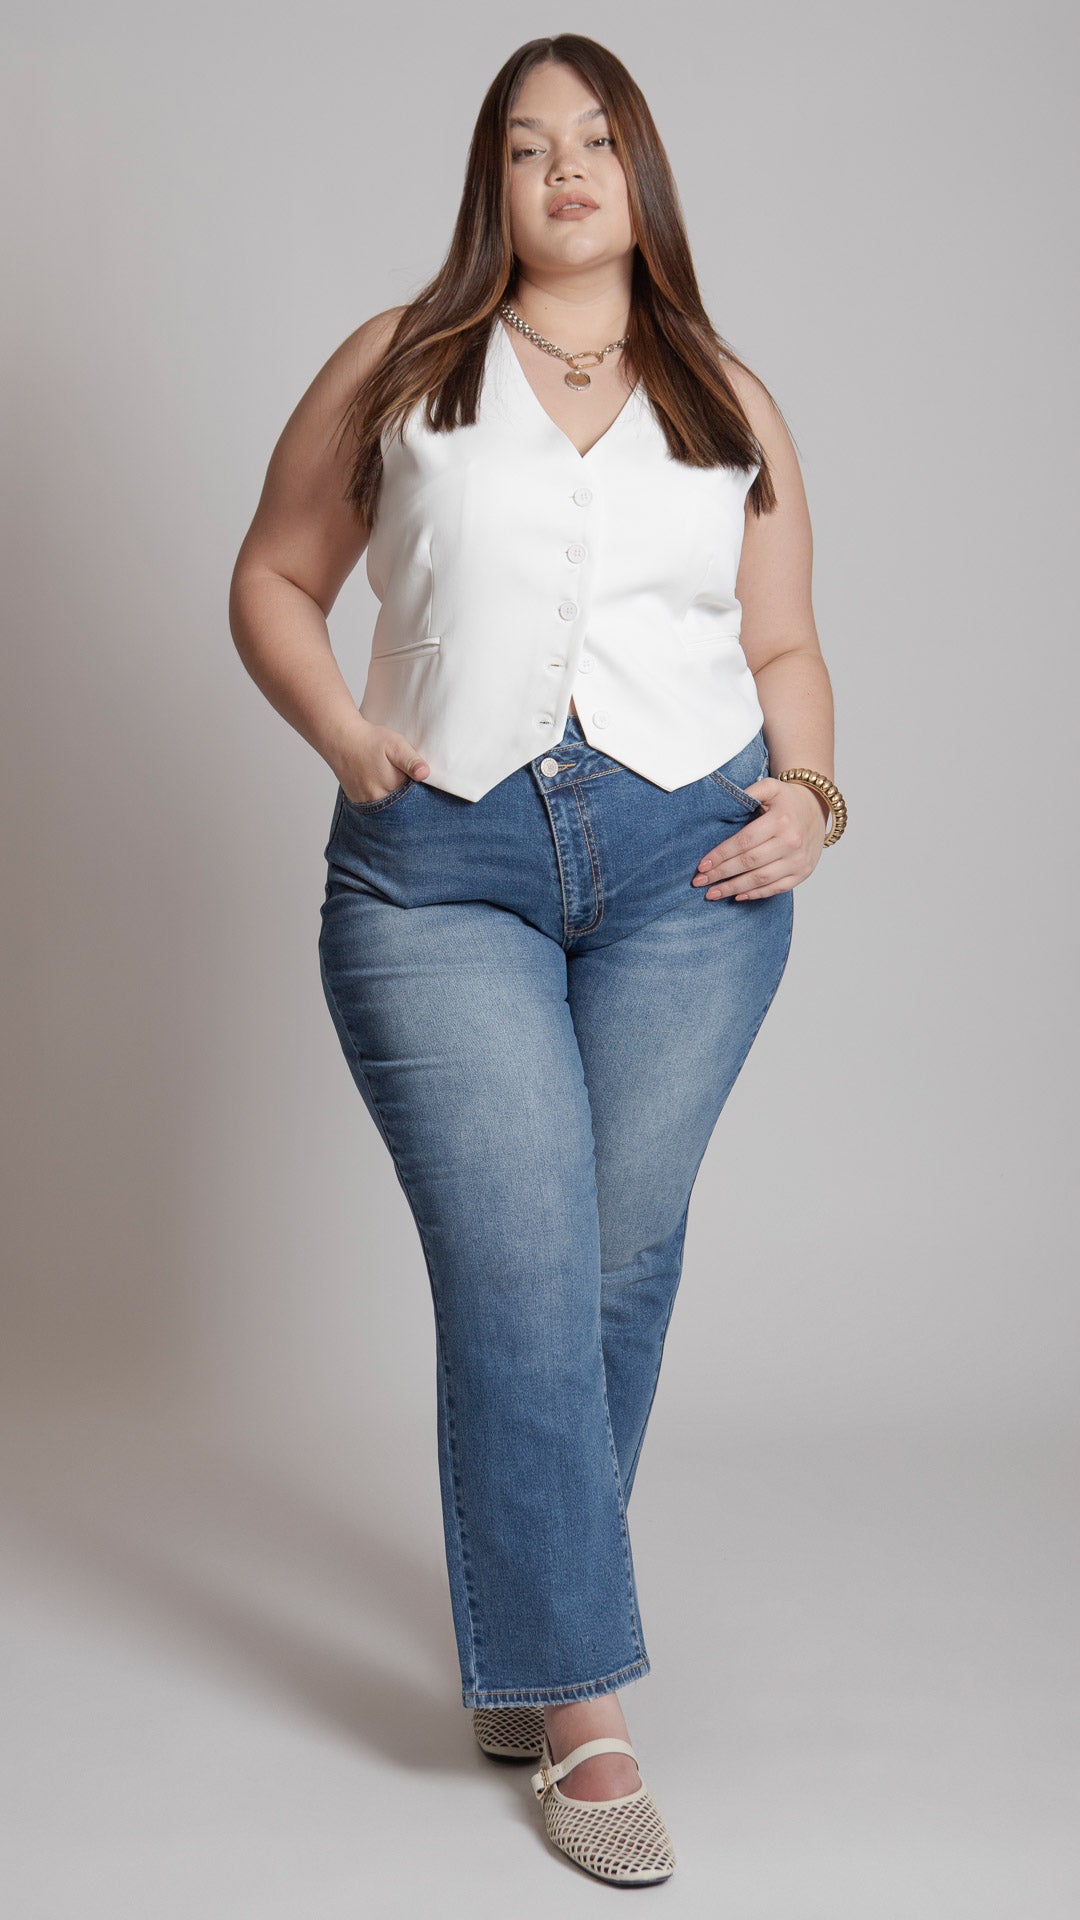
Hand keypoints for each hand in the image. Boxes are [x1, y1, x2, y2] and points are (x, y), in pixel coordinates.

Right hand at [338, 723, 429, 804]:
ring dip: (393, 800)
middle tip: (400, 776)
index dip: (421, 792)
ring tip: (388, 779)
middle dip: (407, 798)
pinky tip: (379, 785)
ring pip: (387, 809)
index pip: (415, 800)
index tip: (419, 781)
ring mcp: (365, 803)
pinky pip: (374, 808)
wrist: (340, 740)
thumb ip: (411, 761)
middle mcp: (378, 799)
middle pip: (401, 807)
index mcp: (392, 787)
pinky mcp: (357, 802)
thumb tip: (424, 774)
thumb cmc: (369, 741)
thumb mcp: (396, 745)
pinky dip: (380, 800)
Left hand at [692, 777, 828, 900]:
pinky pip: (777, 888)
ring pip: (761, 879)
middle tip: (699, 882)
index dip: (722, 855)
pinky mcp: (803, 872)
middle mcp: (791, 842)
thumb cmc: (788, 799)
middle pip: (749, 863)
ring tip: (713, 893)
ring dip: (734, 888)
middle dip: (721, 874)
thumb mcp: (771, 787)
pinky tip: (737, 896)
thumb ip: (750, 791)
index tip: (702, 865)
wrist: (817, 808)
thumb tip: (726, 803)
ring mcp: (798, 860)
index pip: (744, 842)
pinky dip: (756, 894)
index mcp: (781, 821)